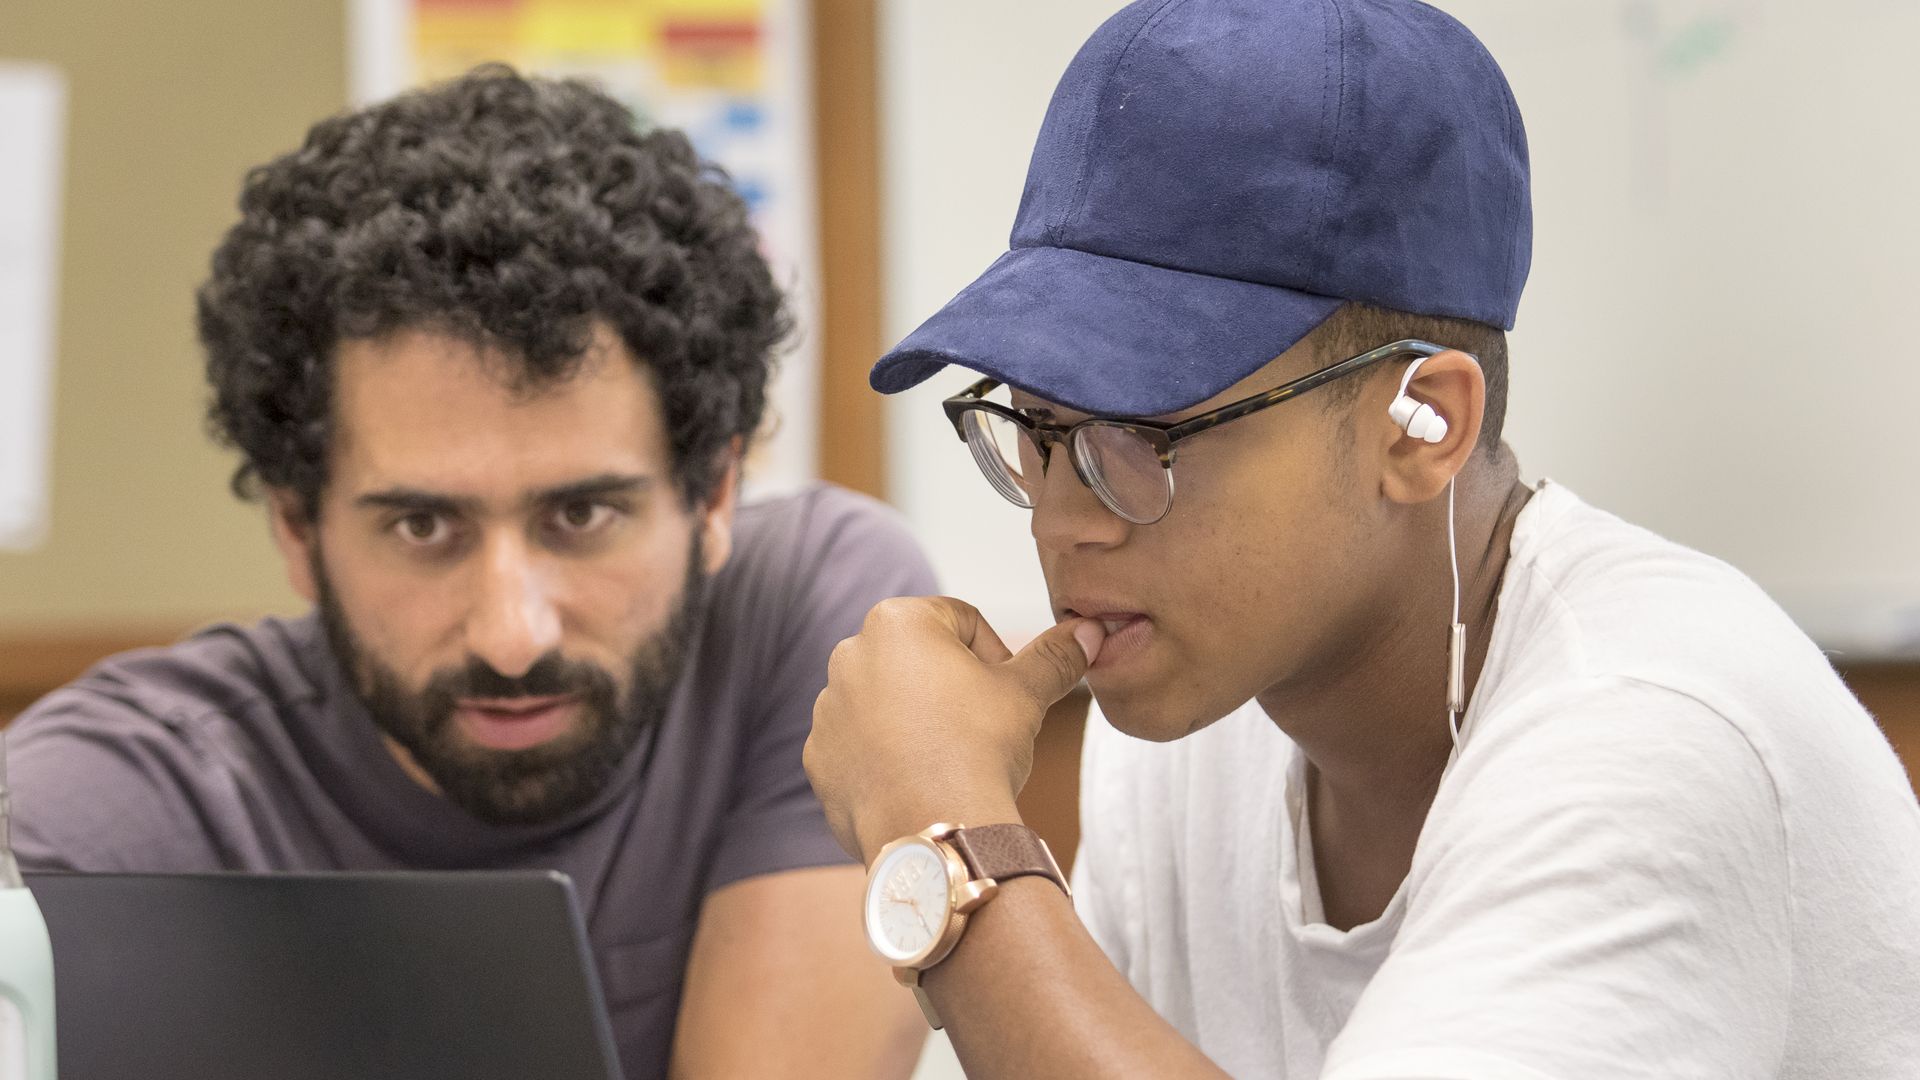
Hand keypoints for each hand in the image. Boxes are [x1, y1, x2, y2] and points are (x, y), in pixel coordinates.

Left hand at [804, 596, 1104, 863]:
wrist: (934, 831)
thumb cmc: (978, 749)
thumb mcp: (1026, 694)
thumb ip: (1054, 656)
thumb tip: (1087, 631)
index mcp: (897, 621)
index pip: (961, 620)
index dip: (995, 655)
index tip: (1006, 695)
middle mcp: (849, 655)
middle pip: (918, 660)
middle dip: (951, 687)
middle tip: (981, 729)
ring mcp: (828, 709)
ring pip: (886, 703)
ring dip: (916, 722)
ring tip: (949, 760)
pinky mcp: (818, 758)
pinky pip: (859, 748)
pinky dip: (886, 759)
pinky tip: (918, 784)